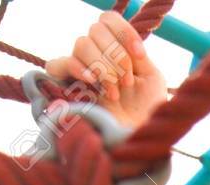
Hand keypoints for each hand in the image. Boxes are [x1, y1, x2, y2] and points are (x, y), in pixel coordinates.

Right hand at [43, 10, 165, 130]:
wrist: (136, 138)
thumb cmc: (147, 112)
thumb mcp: (151, 77)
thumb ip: (136, 53)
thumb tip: (122, 38)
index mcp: (116, 50)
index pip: (108, 20)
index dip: (124, 33)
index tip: (140, 56)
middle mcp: (96, 56)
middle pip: (95, 30)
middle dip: (116, 55)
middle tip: (126, 82)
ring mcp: (80, 70)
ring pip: (81, 44)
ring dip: (102, 67)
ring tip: (114, 93)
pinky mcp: (65, 87)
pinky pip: (58, 64)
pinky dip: (76, 68)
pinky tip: (91, 81)